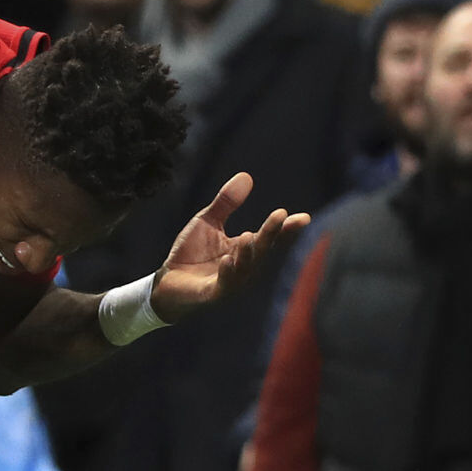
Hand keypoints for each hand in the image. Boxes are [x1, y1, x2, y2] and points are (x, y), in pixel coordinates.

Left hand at [149, 174, 307, 324]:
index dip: (287, 229)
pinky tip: (226, 260)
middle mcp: (244, 269)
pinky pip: (224, 285)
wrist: (167, 283)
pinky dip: (227, 273)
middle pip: (262, 250)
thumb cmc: (191, 254)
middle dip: (271, 234)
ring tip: (248, 235)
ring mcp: (230, 283)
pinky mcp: (212, 294)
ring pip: (245, 269)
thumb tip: (246, 176)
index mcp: (247, 251)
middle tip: (280, 215)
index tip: (304, 217)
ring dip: (248, 253)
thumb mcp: (208, 221)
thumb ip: (226, 202)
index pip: (271, 239)